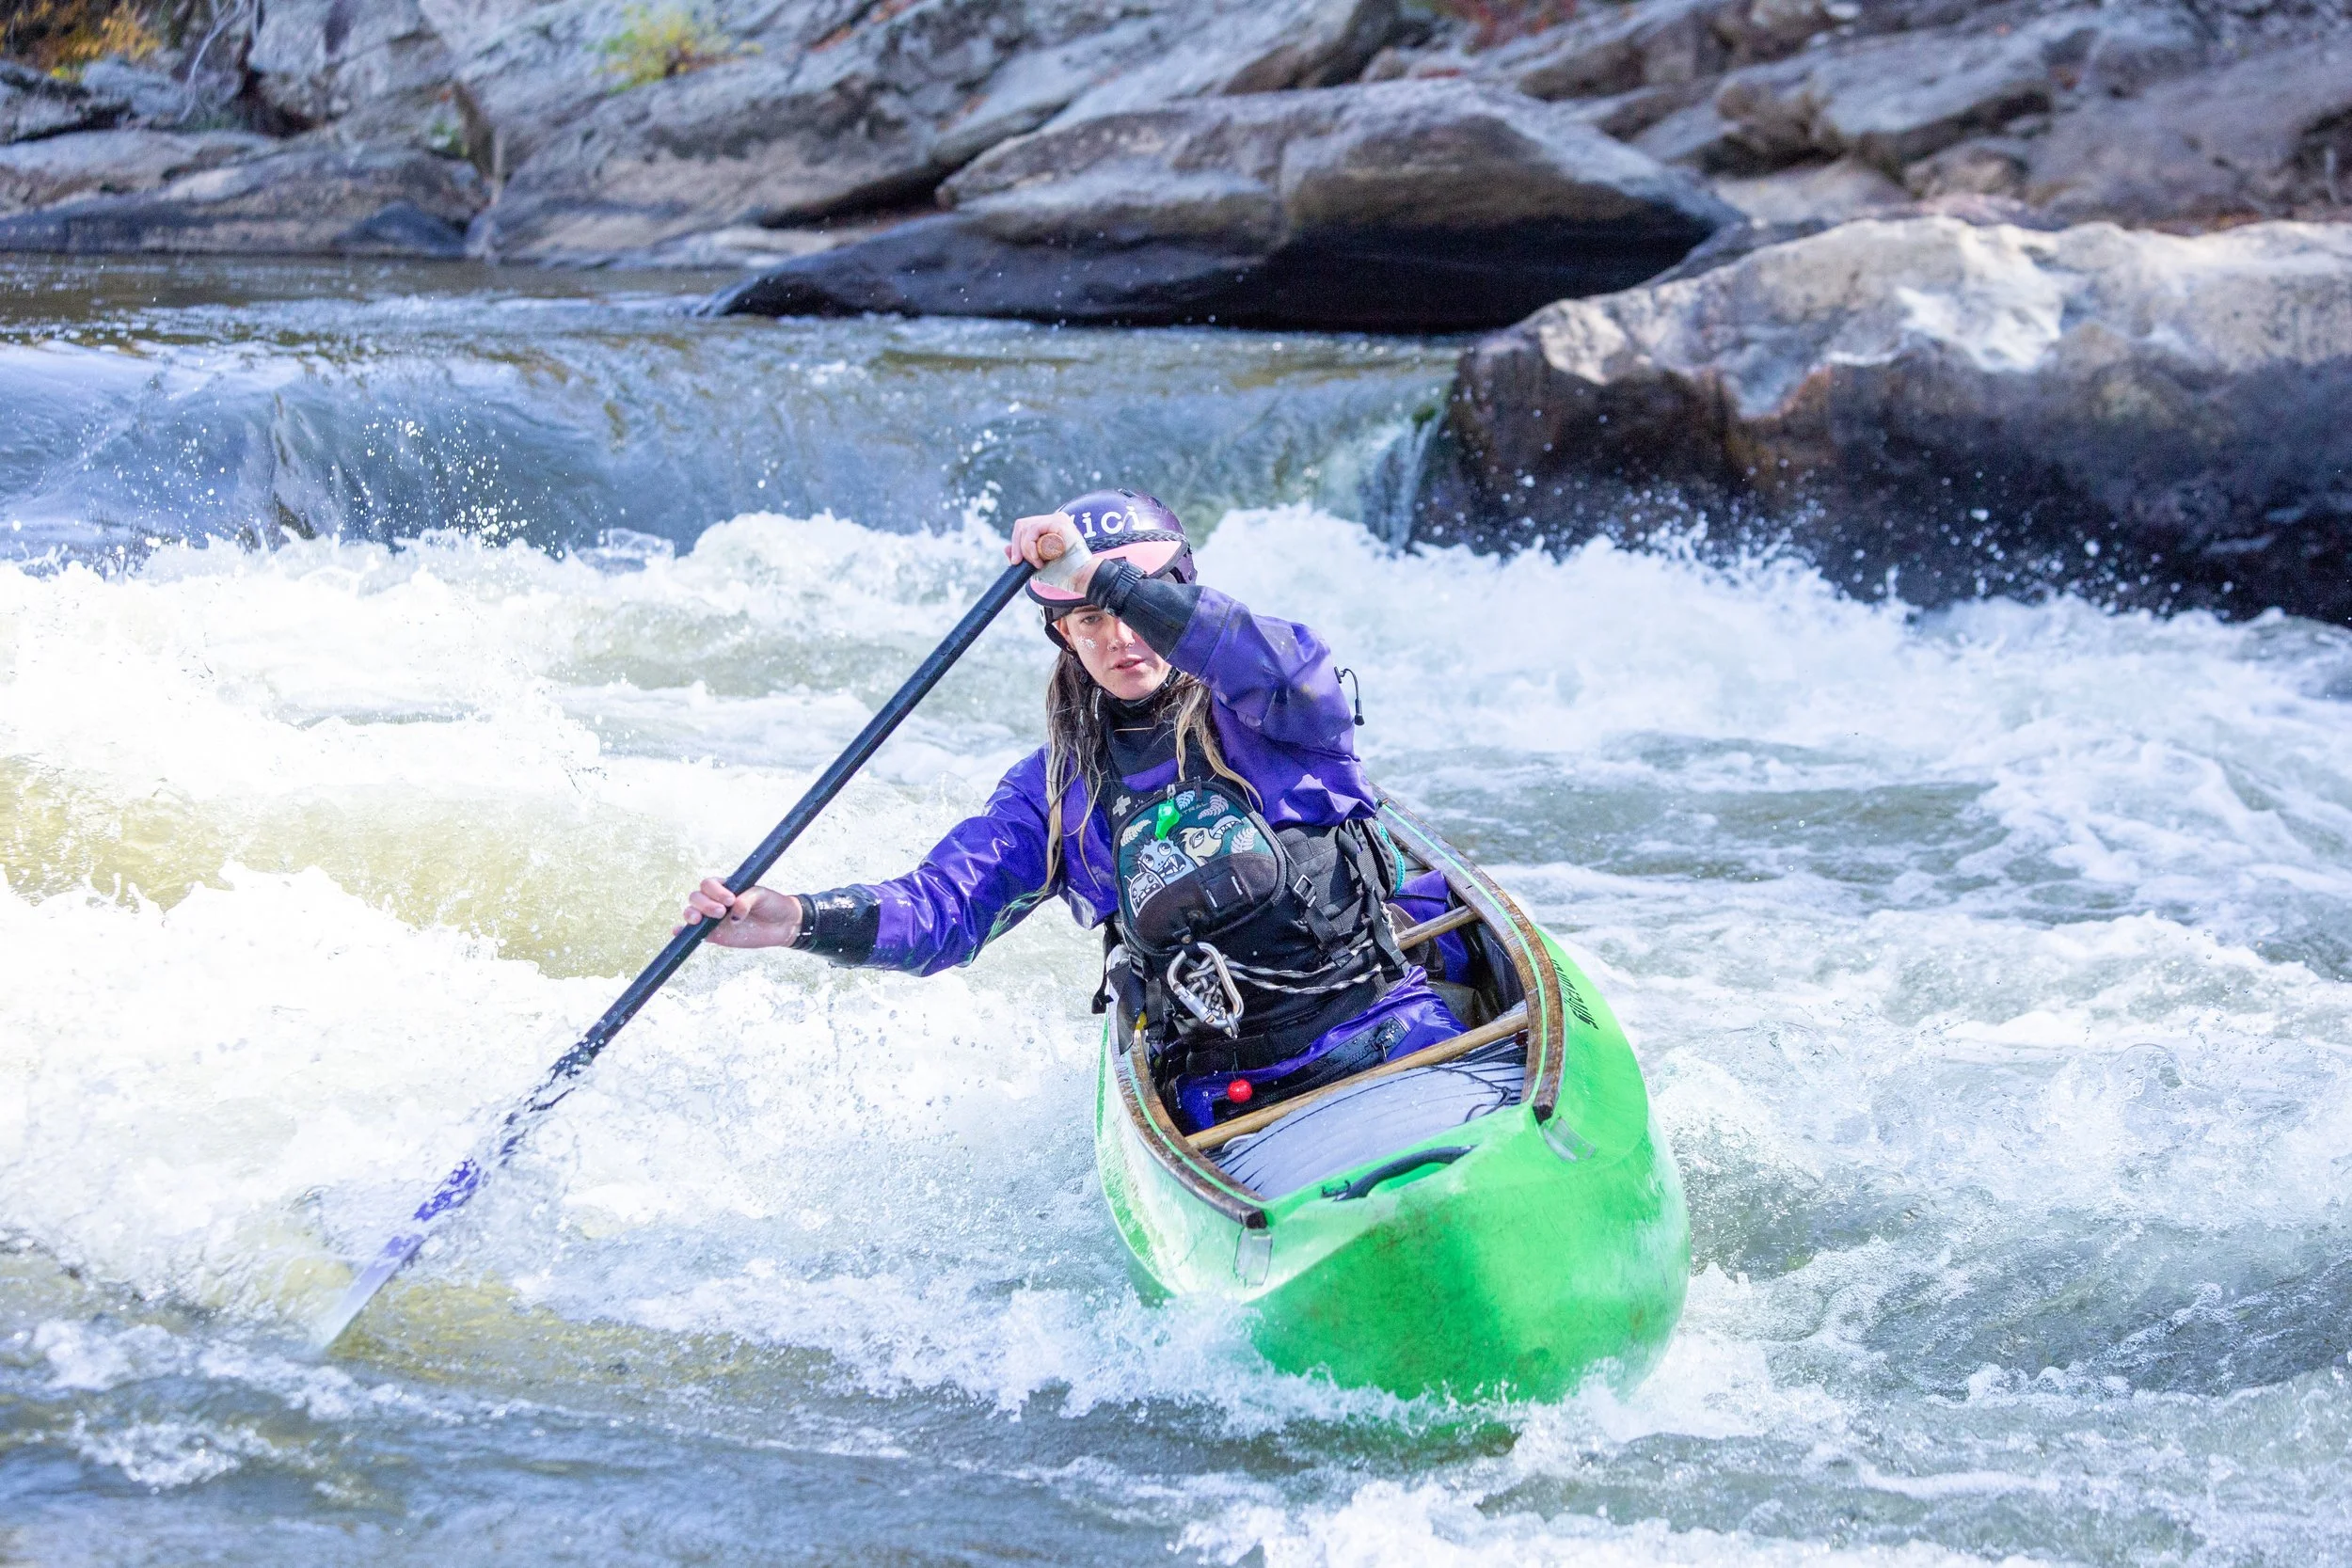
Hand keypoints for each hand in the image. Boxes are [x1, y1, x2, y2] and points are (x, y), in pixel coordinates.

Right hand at [677, 878, 801, 948]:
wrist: (783, 924)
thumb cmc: (772, 904)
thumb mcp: (762, 896)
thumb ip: (746, 900)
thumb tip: (733, 915)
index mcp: (725, 887)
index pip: (708, 884)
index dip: (715, 890)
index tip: (730, 899)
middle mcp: (715, 901)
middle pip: (696, 897)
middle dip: (705, 904)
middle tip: (722, 912)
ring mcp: (713, 919)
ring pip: (692, 912)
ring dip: (692, 914)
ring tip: (701, 920)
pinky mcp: (715, 935)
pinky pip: (694, 933)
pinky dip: (683, 931)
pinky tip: (678, 931)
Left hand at [1005, 512, 1095, 593]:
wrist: (1079, 577)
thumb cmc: (1063, 572)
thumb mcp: (1036, 564)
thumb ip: (1023, 556)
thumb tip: (1006, 548)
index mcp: (1049, 528)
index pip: (1024, 527)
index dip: (1016, 544)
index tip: (1016, 562)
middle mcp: (1053, 520)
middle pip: (1022, 524)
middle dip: (1018, 546)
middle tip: (1022, 563)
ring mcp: (1057, 519)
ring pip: (1026, 527)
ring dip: (1026, 549)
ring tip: (1038, 563)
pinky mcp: (1059, 522)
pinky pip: (1034, 529)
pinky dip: (1031, 546)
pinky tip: (1039, 558)